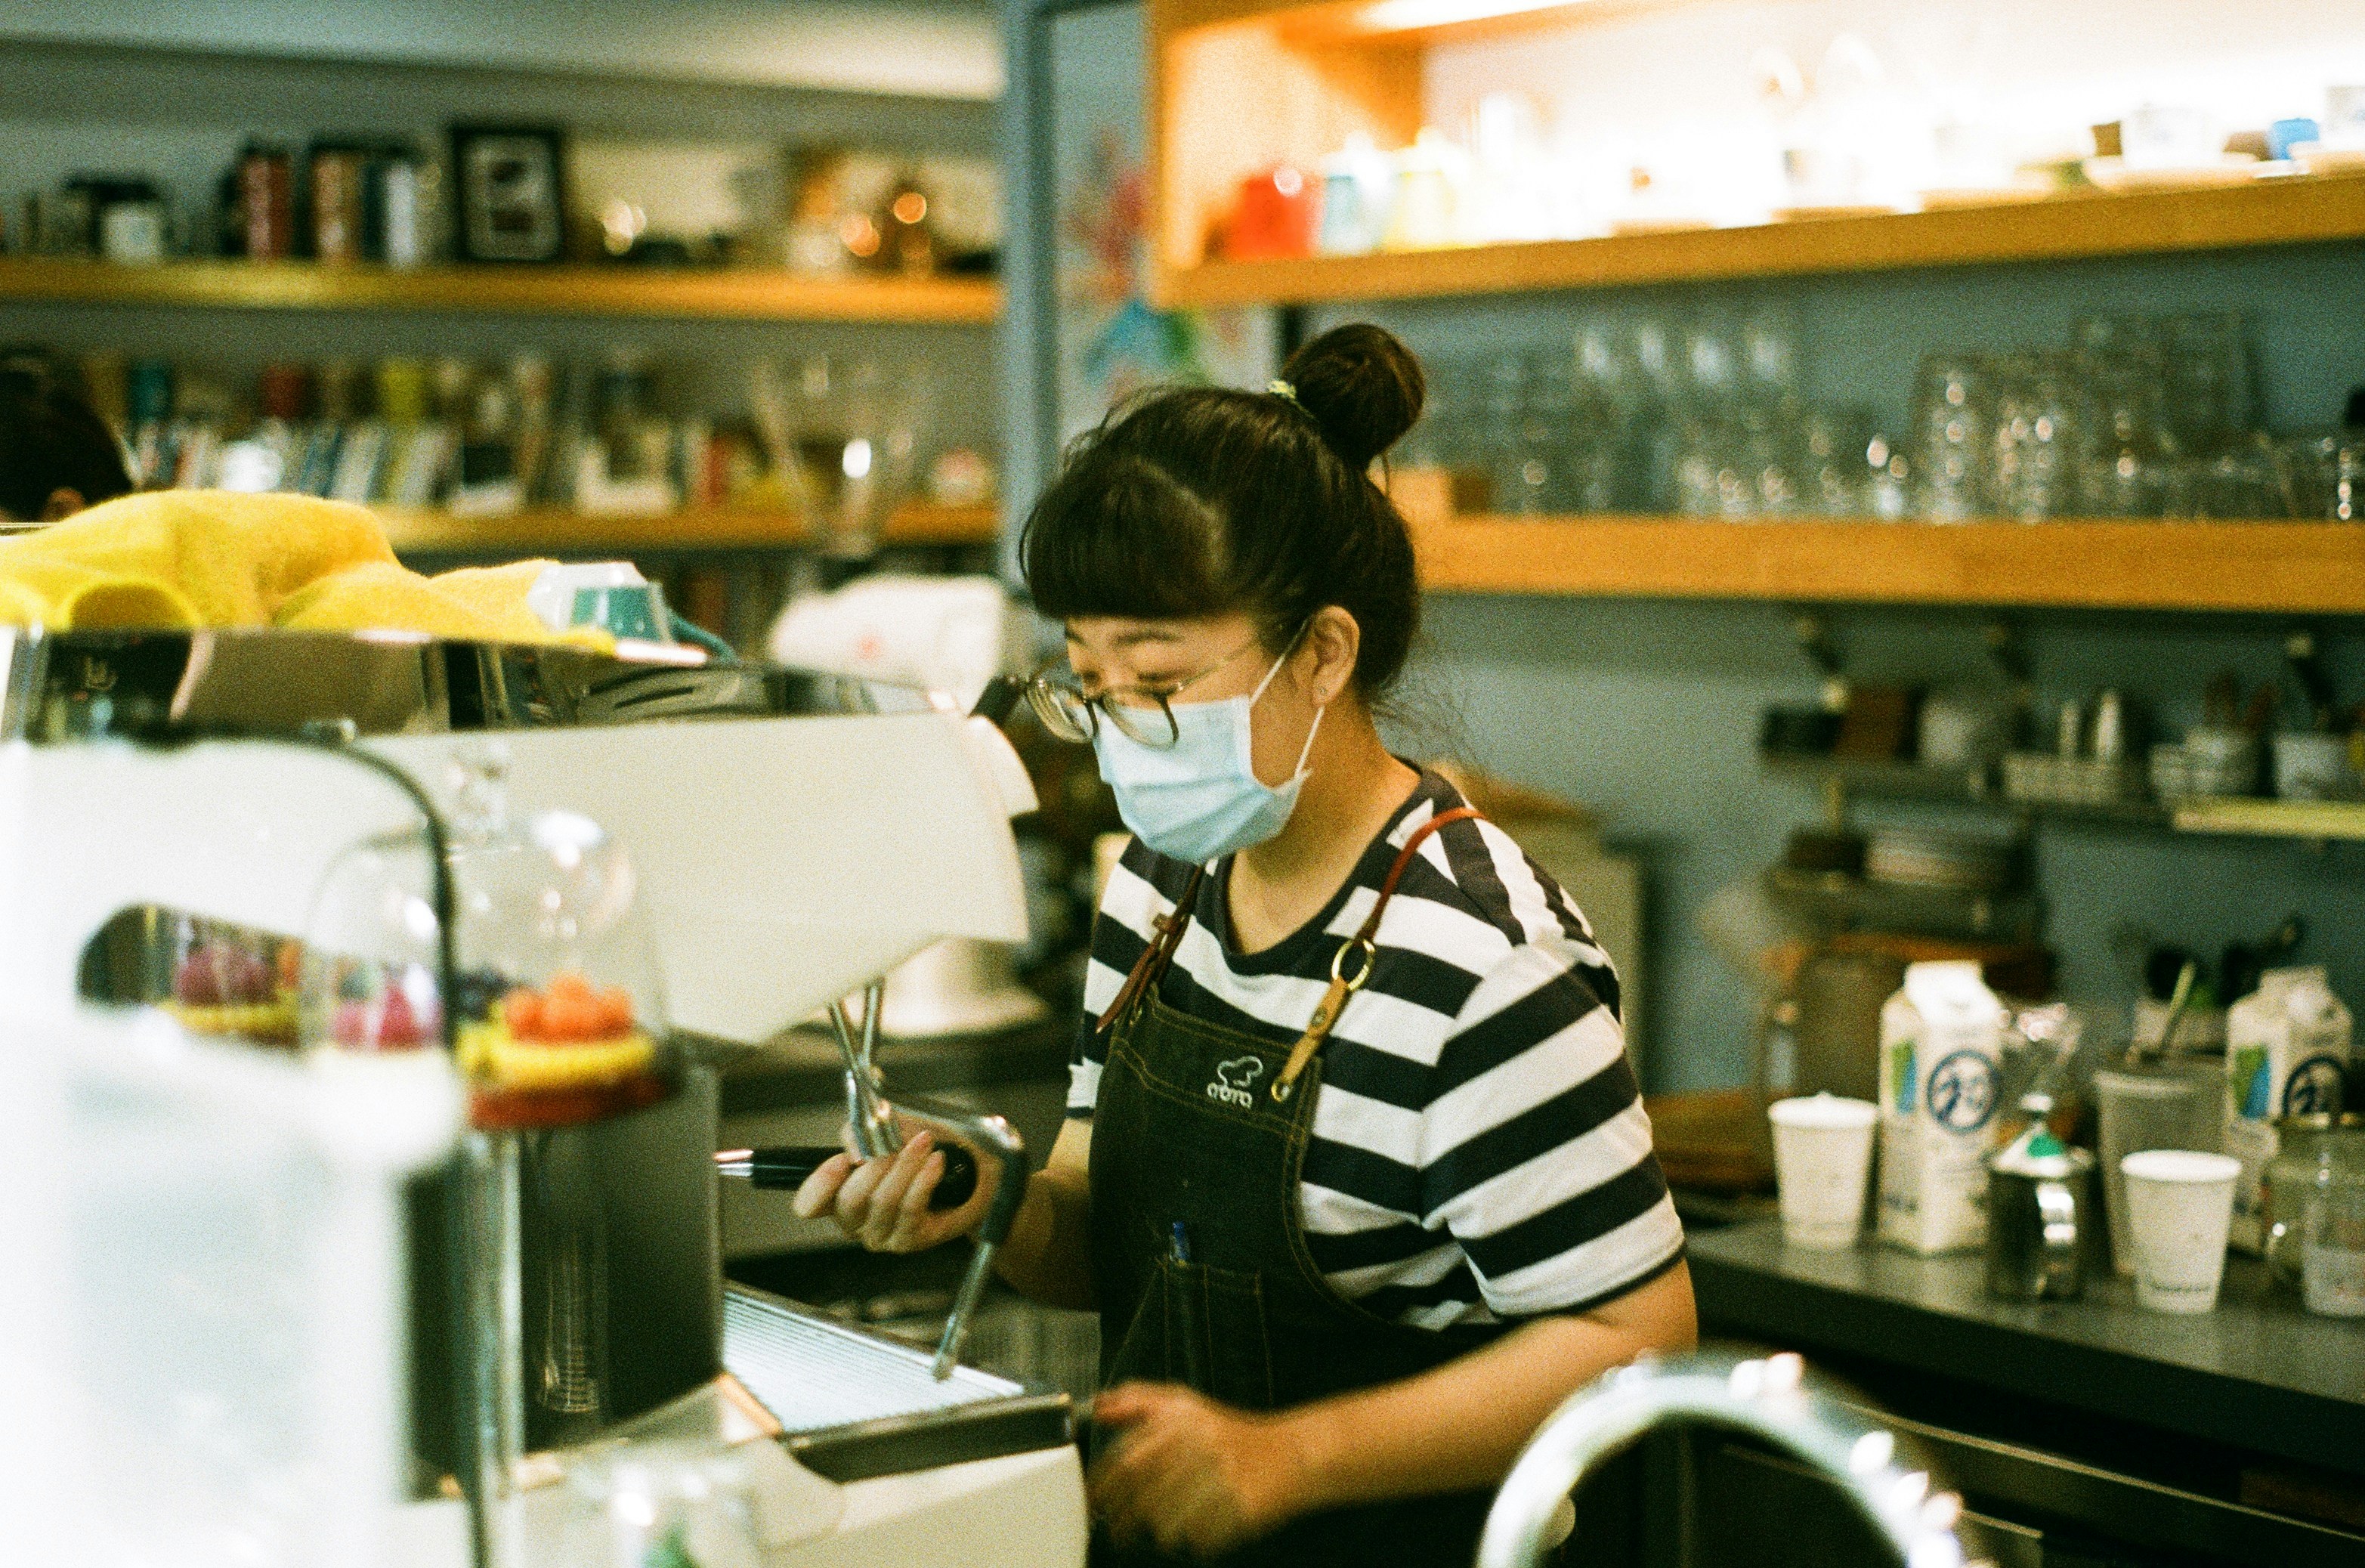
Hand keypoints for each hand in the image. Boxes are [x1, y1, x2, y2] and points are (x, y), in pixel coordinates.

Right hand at [790, 1126, 993, 1252]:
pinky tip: (934, 1162)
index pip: (808, 1204)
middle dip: (875, 1165)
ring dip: (905, 1167)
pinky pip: (911, 1209)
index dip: (819, 1184)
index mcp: (837, 1197)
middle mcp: (854, 1222)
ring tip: (924, 1144)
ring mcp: (881, 1235)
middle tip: (896, 1143)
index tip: (841, 1160)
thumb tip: (855, 1146)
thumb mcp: (887, 1132)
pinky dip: (924, 1180)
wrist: (966, 1175)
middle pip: (851, 1199)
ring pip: (884, 1202)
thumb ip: (862, 1132)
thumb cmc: (921, 1153)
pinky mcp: (909, 1241)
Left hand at [1088, 1383, 1311, 1557]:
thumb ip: (1137, 1399)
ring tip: (1158, 1528)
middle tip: (1114, 1528)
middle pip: (1142, 1496)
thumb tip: (1098, 1406)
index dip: (1103, 1485)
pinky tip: (1194, 1529)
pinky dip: (1191, 1540)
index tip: (1093, 1500)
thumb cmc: (1228, 1433)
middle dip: (1121, 1518)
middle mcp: (1200, 1446)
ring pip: (1166, 1523)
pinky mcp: (1240, 1509)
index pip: (1126, 1459)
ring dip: (1156, 1532)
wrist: (1289, 1455)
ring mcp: (1222, 1479)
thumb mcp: (1183, 1403)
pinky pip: (1199, 1538)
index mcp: (1181, 1421)